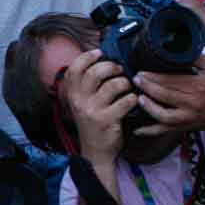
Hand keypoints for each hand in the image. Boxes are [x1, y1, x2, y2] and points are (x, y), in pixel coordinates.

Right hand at [62, 49, 136, 166]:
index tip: (100, 53)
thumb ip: (87, 85)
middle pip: (94, 73)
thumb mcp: (83, 103)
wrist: (96, 151)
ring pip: (112, 86)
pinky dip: (132, 99)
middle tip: (119, 70)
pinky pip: (125, 102)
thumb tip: (100, 59)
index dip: (87, 57)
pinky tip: (133, 101)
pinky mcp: (106, 121)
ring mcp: (92, 111)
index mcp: (72, 95)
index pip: (74, 69)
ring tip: (127, 87)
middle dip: (111, 67)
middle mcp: (79, 101)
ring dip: (124, 83)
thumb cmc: (93, 122)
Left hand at [133, 54, 204, 134]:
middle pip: (165, 95)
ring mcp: (188, 118)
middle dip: (147, 87)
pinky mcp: (184, 127)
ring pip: (163, 115)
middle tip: (135, 79)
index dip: (154, 77)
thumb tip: (175, 51)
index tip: (142, 72)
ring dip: (148, 107)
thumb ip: (195, 57)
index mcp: (200, 86)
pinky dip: (150, 131)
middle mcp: (193, 103)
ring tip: (138, 98)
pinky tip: (137, 129)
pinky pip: (164, 131)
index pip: (172, 81)